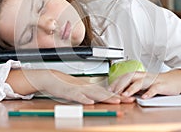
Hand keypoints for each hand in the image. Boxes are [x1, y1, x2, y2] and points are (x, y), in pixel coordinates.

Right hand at [7, 69, 134, 103]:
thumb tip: (100, 99)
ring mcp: (78, 90)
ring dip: (106, 97)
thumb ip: (90, 94)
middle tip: (130, 99)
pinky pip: (78, 96)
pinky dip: (84, 99)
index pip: (107, 92)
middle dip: (118, 97)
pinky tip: (91, 102)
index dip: (119, 95)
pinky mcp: (69, 92)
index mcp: (90, 88)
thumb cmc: (65, 84)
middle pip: (104, 93)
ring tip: (116, 101)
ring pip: (94, 93)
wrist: (51, 78)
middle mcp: (86, 88)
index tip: (130, 98)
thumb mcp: (80, 90)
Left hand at [109, 68, 180, 98]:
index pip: (124, 76)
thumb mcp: (143, 83)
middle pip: (130, 78)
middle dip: (120, 85)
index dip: (116, 82)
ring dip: (132, 89)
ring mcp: (152, 80)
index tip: (108, 89)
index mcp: (138, 75)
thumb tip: (119, 92)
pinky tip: (144, 98)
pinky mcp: (161, 86)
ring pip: (140, 83)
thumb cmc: (157, 82)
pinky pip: (154, 89)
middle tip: (113, 92)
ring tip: (125, 95)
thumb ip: (132, 86)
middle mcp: (144, 76)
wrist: (174, 80)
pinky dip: (149, 93)